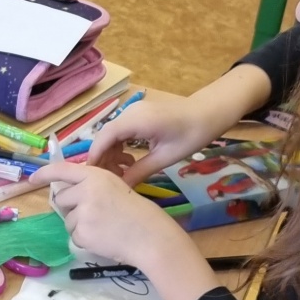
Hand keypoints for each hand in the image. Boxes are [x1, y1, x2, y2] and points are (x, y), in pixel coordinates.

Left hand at [30, 162, 225, 299]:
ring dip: (80, 225)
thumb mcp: (114, 187)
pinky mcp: (82, 232)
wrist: (149, 235)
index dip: (44, 174)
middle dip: (71, 208)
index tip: (32, 179)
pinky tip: (103, 237)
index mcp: (95, 175)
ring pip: (67, 220)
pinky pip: (74, 236)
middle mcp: (85, 190)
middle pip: (61, 199)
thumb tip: (65, 195)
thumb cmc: (136, 212)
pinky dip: (85, 239)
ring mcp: (83, 212)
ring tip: (103, 227)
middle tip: (93, 214)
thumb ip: (90, 187)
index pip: (62, 170)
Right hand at [88, 75, 264, 185]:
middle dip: (103, 159)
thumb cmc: (191, 135)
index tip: (91, 179)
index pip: (104, 139)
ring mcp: (133, 112)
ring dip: (111, 154)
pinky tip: (128, 162)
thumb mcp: (165, 157)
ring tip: (120, 174)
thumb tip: (120, 188)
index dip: (94, 158)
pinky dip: (119, 147)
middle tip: (108, 181)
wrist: (209, 112)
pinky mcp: (138, 115)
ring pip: (111, 135)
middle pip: (105, 137)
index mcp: (135, 121)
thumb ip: (140, 171)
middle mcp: (129, 113)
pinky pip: (121, 132)